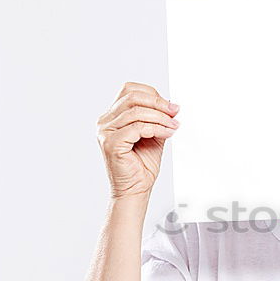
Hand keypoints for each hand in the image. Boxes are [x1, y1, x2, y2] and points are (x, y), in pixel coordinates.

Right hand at [97, 82, 179, 199]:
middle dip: (158, 103)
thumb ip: (158, 119)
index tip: (171, 107)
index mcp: (112, 116)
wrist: (136, 190)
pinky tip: (166, 134)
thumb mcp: (153, 134)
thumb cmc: (142, 166)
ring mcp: (105, 132)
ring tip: (173, 127)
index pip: (130, 90)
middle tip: (175, 113)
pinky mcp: (111, 143)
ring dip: (160, 118)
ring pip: (136, 112)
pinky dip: (155, 128)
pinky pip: (136, 127)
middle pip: (132, 97)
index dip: (153, 94)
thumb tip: (171, 105)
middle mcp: (105, 122)